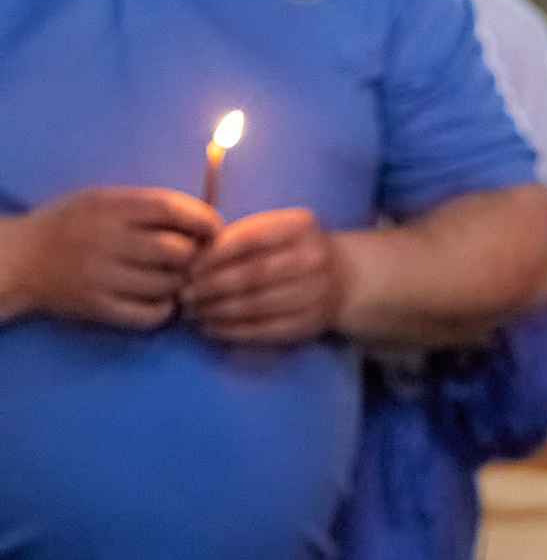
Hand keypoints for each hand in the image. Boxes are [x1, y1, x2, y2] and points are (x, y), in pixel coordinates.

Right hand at [0, 189, 216, 328]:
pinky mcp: (99, 307)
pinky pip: (151, 314)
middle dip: (195, 257)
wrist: (20, 259)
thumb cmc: (70, 226)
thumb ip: (146, 208)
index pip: (170, 209)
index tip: (215, 230)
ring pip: (168, 285)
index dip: (203, 220)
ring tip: (175, 279)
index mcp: (109, 206)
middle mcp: (106, 239)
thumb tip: (203, 222)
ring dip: (181, 285)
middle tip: (195, 261)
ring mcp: (102, 276)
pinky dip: (165, 310)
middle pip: (177, 251)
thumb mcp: (101, 201)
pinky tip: (160, 300)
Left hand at [182, 208, 349, 346]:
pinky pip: (267, 330)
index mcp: (301, 228)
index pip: (249, 241)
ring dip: (218, 311)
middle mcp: (312, 260)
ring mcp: (316, 295)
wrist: (347, 278)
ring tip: (193, 312)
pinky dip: (235, 331)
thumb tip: (194, 253)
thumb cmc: (295, 248)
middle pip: (253, 275)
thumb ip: (242, 235)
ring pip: (258, 305)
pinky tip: (212, 328)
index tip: (189, 267)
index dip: (214, 256)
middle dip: (212, 287)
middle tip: (185, 294)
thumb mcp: (277, 228)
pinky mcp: (311, 323)